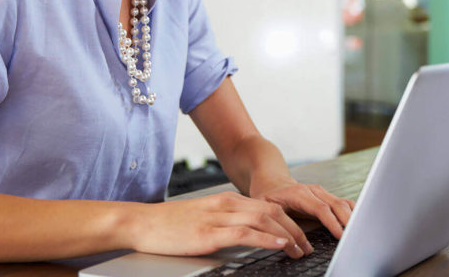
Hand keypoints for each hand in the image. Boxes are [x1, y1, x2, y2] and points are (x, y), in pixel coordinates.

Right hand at [131, 192, 310, 258]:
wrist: (141, 223)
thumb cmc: (170, 224)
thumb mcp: (205, 218)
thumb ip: (227, 222)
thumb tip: (250, 233)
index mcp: (226, 200)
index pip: (268, 207)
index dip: (289, 220)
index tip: (301, 234)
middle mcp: (226, 205)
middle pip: (272, 211)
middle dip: (294, 229)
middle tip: (306, 245)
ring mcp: (218, 218)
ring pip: (264, 220)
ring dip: (287, 235)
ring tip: (299, 248)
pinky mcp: (209, 233)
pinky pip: (246, 233)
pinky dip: (267, 238)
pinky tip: (279, 244)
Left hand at [251, 176, 355, 240]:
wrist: (272, 182)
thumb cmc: (268, 197)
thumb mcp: (266, 209)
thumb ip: (278, 224)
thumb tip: (288, 241)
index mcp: (299, 193)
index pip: (321, 208)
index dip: (332, 222)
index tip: (340, 235)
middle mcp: (314, 191)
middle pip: (336, 204)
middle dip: (347, 221)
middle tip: (354, 236)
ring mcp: (322, 193)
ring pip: (343, 203)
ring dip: (352, 217)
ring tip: (359, 231)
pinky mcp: (327, 197)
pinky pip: (344, 203)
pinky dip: (352, 212)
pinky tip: (357, 222)